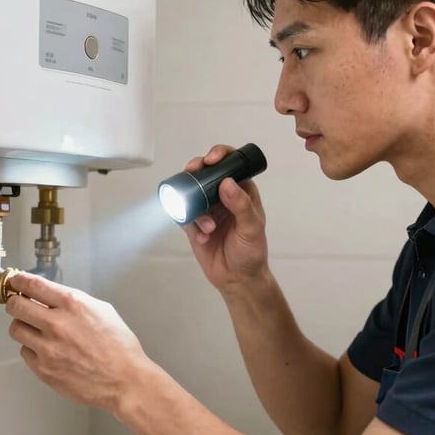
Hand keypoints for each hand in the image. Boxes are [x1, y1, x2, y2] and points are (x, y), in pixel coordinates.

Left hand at [6, 272, 150, 412]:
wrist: (124, 380)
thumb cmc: (119, 347)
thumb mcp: (102, 310)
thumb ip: (73, 301)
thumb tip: (51, 296)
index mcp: (72, 304)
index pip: (32, 285)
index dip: (18, 281)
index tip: (15, 282)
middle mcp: (56, 324)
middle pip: (16, 306)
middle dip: (15, 303)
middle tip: (19, 305)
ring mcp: (48, 348)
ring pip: (16, 329)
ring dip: (23, 326)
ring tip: (36, 330)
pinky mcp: (43, 369)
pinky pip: (25, 352)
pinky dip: (32, 349)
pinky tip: (47, 350)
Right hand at [182, 145, 268, 290]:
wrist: (237, 279)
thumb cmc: (251, 253)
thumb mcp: (251, 228)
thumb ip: (241, 205)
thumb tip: (227, 182)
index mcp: (241, 191)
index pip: (230, 165)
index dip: (219, 155)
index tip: (211, 159)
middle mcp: (222, 196)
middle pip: (204, 173)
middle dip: (197, 172)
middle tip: (192, 172)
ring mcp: (206, 209)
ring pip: (191, 193)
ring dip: (194, 207)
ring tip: (207, 227)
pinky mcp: (193, 224)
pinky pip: (183, 215)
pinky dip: (190, 224)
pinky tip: (202, 237)